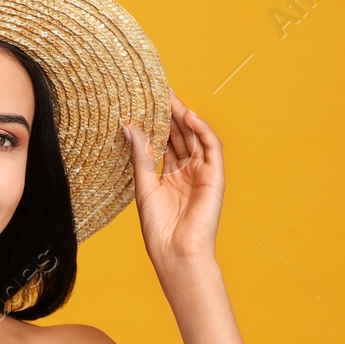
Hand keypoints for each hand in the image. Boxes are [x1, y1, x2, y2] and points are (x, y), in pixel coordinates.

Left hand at [124, 89, 225, 270]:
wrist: (176, 252)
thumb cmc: (158, 227)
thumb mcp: (144, 186)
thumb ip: (140, 156)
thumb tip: (128, 127)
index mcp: (170, 175)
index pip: (165, 141)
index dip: (157, 122)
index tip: (145, 102)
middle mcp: (187, 172)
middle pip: (180, 135)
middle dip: (170, 113)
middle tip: (158, 91)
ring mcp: (202, 173)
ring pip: (195, 137)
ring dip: (185, 117)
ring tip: (171, 98)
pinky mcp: (216, 177)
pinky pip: (212, 148)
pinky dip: (203, 131)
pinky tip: (189, 117)